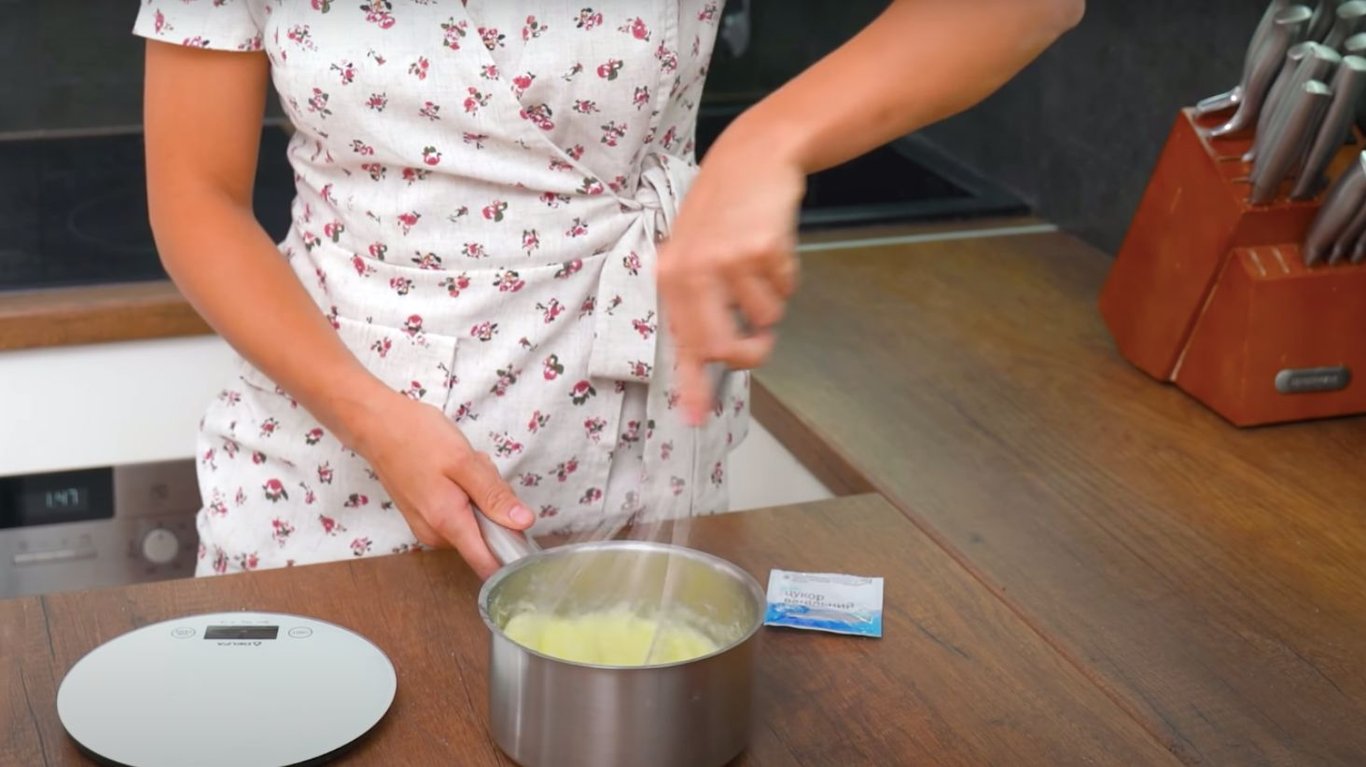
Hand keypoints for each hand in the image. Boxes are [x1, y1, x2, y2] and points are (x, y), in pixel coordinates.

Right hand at [352, 391, 532, 578]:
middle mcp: (435, 535)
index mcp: (448, 524)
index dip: (510, 556)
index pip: (486, 564)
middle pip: (485, 537)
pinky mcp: (423, 516)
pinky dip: (463, 493)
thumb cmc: (418, 438)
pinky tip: (451, 470)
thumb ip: (494, 495)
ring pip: (473, 522)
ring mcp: (426, 526)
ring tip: (461, 466)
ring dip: (478, 495)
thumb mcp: (464, 462)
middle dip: (493, 507)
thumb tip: (524, 522)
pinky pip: (457, 513)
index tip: (523, 533)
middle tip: (479, 473)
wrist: (376, 425)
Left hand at [657, 129, 803, 424]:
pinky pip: (786, 287)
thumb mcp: (691, 254)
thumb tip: (706, 366)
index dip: (690, 385)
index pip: (680, 342)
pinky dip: (787, 274)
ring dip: (771, 301)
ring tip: (759, 267)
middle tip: (759, 346)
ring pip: (765, 316)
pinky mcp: (765, 249)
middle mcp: (694, 271)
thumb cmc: (720, 211)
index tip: (696, 418)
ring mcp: (730, 260)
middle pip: (723, 345)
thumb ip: (695, 307)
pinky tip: (772, 247)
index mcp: (671, 277)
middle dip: (749, 354)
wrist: (752, 157)